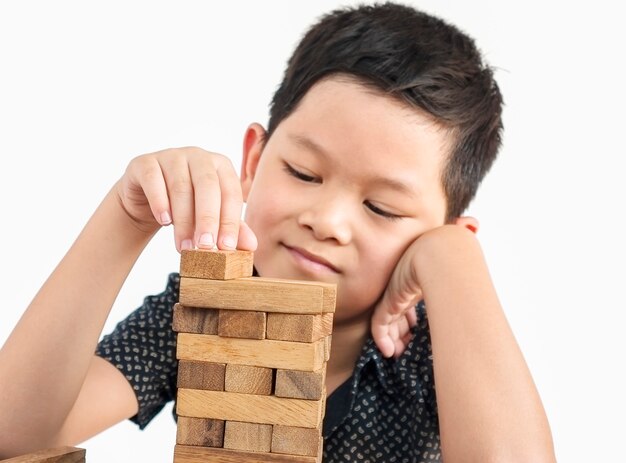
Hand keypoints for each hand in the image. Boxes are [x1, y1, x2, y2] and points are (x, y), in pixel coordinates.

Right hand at [115, 147, 256, 251]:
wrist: (146, 202)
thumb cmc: (186, 208)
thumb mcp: (211, 219)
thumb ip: (231, 229)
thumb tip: (251, 246)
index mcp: (221, 166)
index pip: (231, 193)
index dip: (230, 221)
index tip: (227, 247)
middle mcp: (198, 156)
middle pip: (207, 186)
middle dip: (208, 220)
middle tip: (205, 247)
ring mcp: (171, 156)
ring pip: (180, 186)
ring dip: (183, 220)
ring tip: (183, 247)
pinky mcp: (145, 163)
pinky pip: (153, 180)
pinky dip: (160, 202)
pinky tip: (164, 220)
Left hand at [371, 217, 477, 357]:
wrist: (441, 253)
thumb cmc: (455, 254)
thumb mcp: (457, 249)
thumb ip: (465, 233)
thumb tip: (473, 223)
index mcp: (419, 276)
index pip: (410, 299)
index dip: (410, 317)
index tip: (414, 333)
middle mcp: (405, 284)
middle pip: (398, 311)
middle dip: (401, 331)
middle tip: (404, 348)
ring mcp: (396, 292)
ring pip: (388, 320)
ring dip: (392, 339)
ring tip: (396, 353)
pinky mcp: (390, 301)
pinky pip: (380, 324)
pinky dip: (382, 339)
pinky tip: (387, 351)